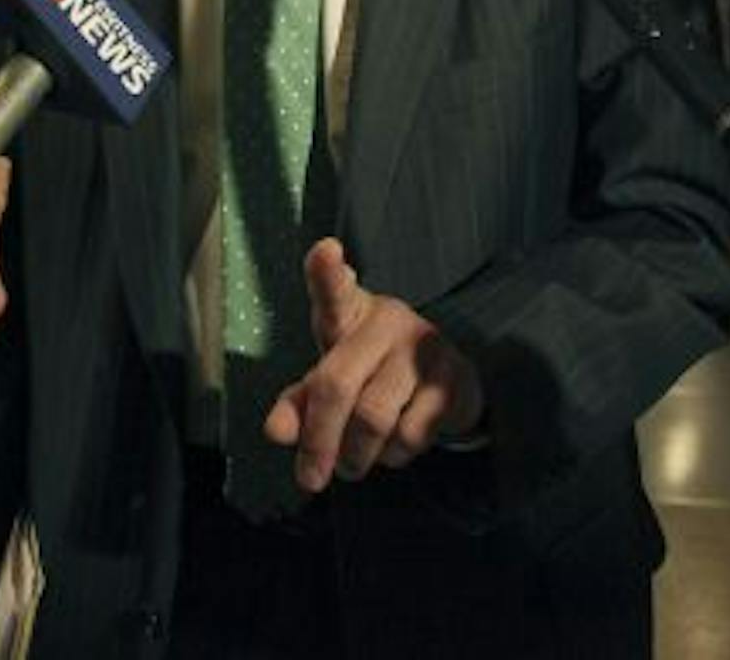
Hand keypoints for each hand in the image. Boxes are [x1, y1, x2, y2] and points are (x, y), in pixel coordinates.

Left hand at [263, 238, 483, 492]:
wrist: (445, 384)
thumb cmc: (371, 376)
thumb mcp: (330, 383)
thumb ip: (299, 405)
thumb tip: (275, 432)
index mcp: (348, 313)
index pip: (333, 289)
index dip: (327, 271)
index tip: (326, 250)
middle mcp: (386, 320)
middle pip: (337, 384)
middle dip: (318, 441)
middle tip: (312, 477)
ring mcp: (423, 345)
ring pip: (374, 417)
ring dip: (358, 455)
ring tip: (355, 462)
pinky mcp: (453, 377)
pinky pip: (411, 433)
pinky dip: (394, 455)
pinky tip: (395, 447)